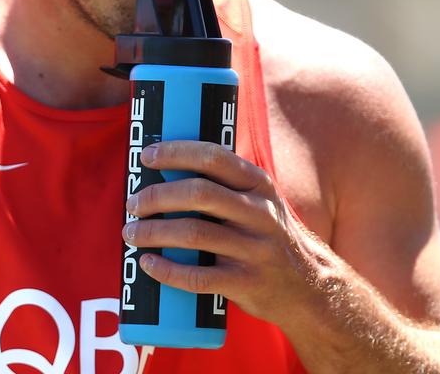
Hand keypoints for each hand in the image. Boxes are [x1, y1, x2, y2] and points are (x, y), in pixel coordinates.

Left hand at [121, 140, 326, 328]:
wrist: (309, 287)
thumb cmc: (268, 236)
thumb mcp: (260, 202)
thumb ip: (225, 185)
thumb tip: (166, 167)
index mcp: (259, 185)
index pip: (214, 157)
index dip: (177, 153)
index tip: (147, 156)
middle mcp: (260, 213)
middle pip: (199, 194)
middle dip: (157, 196)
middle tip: (133, 204)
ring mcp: (255, 250)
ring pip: (193, 234)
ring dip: (153, 232)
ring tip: (130, 233)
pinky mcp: (247, 283)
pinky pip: (199, 277)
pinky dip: (167, 270)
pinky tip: (148, 264)